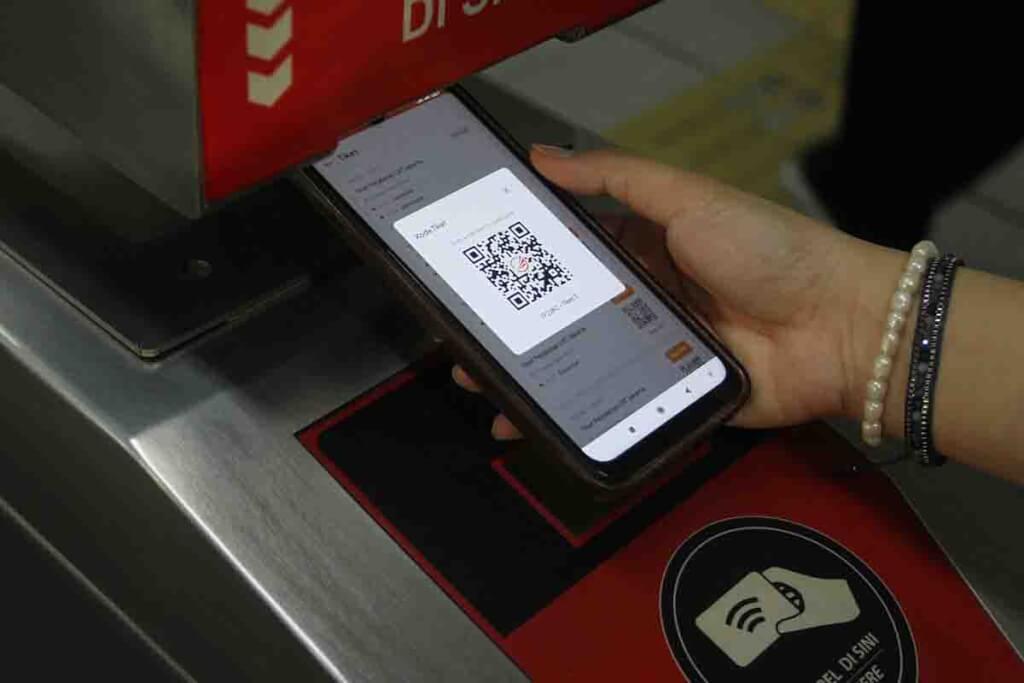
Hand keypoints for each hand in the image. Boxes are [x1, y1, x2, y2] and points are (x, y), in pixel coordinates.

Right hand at [455, 147, 890, 438]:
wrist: (838, 329)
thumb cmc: (765, 251)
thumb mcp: (688, 198)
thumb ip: (617, 178)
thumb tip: (543, 155)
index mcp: (642, 249)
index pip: (568, 255)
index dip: (521, 263)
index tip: (472, 273)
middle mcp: (641, 301)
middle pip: (565, 315)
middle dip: (513, 329)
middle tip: (461, 341)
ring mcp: (652, 353)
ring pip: (579, 365)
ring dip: (530, 377)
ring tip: (482, 386)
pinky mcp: (667, 400)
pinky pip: (612, 407)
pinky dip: (571, 418)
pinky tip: (529, 426)